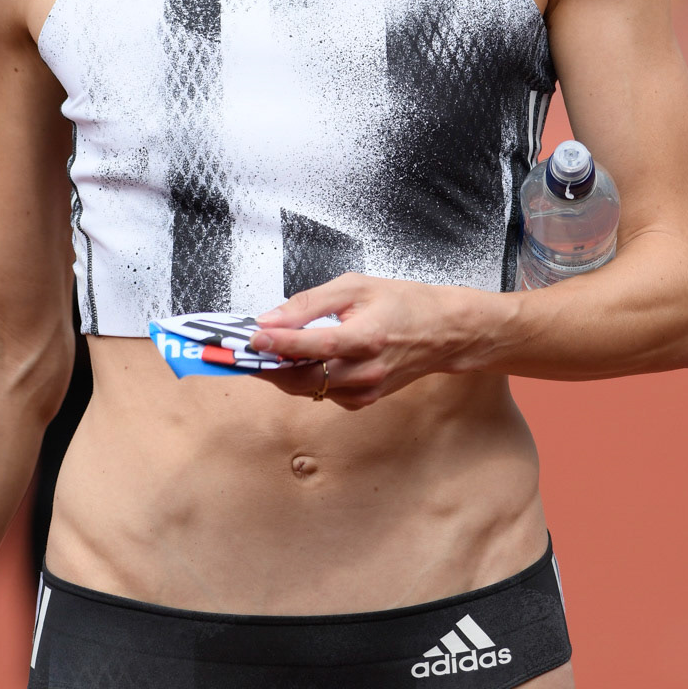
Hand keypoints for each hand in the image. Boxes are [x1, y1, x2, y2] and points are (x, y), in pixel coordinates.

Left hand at [251, 274, 489, 409]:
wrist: (442, 332)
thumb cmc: (403, 303)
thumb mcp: (356, 287)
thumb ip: (310, 303)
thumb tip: (271, 318)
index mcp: (366, 338)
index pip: (314, 345)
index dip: (279, 342)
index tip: (252, 336)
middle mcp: (366, 371)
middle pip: (303, 378)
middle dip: (269, 366)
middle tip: (244, 351)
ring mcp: (365, 391)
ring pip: (308, 389)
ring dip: (282, 373)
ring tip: (265, 352)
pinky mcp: (363, 401)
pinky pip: (322, 394)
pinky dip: (305, 379)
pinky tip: (302, 360)